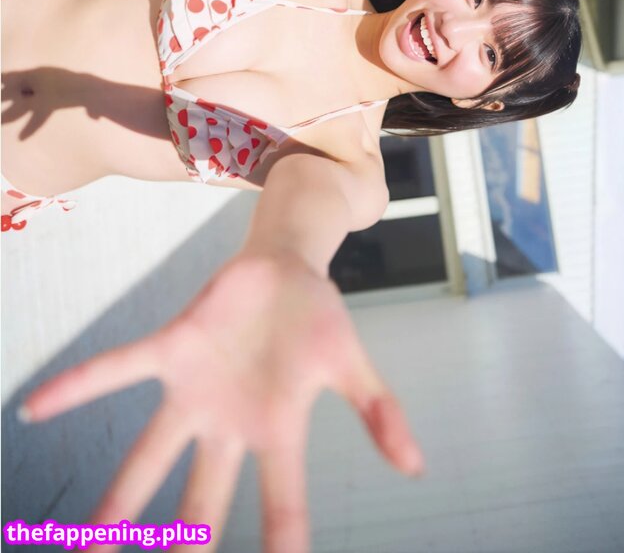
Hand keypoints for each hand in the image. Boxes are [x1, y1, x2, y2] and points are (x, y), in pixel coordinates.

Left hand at [22, 251, 423, 552]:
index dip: (282, 546)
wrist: (287, 266)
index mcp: (278, 429)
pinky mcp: (174, 347)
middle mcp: (230, 423)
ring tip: (85, 544)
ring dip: (118, 503)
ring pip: (150, 455)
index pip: (283, 504)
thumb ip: (379, 412)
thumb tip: (416, 465)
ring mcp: (197, 390)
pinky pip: (119, 369)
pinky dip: (78, 385)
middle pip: (203, 501)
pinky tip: (33, 406)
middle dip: (185, 546)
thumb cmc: (318, 319)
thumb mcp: (353, 363)